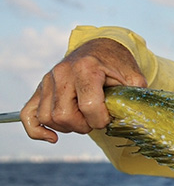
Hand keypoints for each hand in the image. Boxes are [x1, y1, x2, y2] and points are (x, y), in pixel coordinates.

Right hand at [21, 38, 146, 142]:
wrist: (100, 48)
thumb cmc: (117, 64)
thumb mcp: (133, 76)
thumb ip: (133, 96)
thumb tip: (134, 117)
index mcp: (86, 68)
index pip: (89, 106)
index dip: (101, 119)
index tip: (110, 117)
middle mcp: (62, 73)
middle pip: (64, 115)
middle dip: (84, 125)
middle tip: (97, 119)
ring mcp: (48, 80)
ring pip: (47, 118)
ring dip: (67, 127)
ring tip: (83, 120)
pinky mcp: (40, 89)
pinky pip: (28, 115)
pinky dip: (37, 130)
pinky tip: (53, 137)